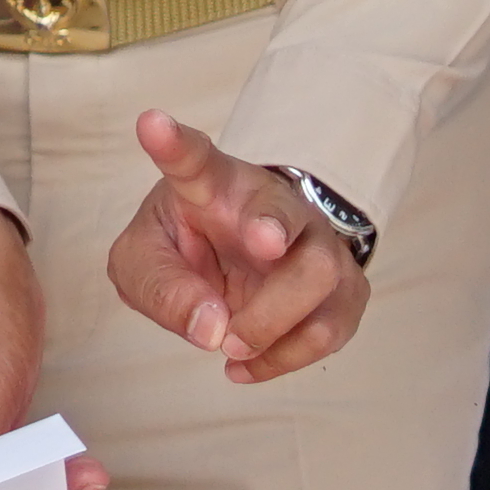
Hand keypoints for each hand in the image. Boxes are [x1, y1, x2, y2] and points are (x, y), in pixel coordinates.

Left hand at [109, 116, 369, 384]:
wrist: (239, 263)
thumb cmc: (187, 249)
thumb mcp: (145, 263)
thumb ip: (161, 288)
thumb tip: (211, 329)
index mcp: (211, 185)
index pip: (192, 158)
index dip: (173, 144)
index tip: (151, 124)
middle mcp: (271, 206)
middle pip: (284, 214)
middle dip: (275, 232)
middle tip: (259, 252)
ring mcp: (316, 244)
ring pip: (321, 275)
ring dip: (272, 322)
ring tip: (229, 344)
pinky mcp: (343, 289)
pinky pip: (329, 329)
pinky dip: (284, 357)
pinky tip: (245, 364)